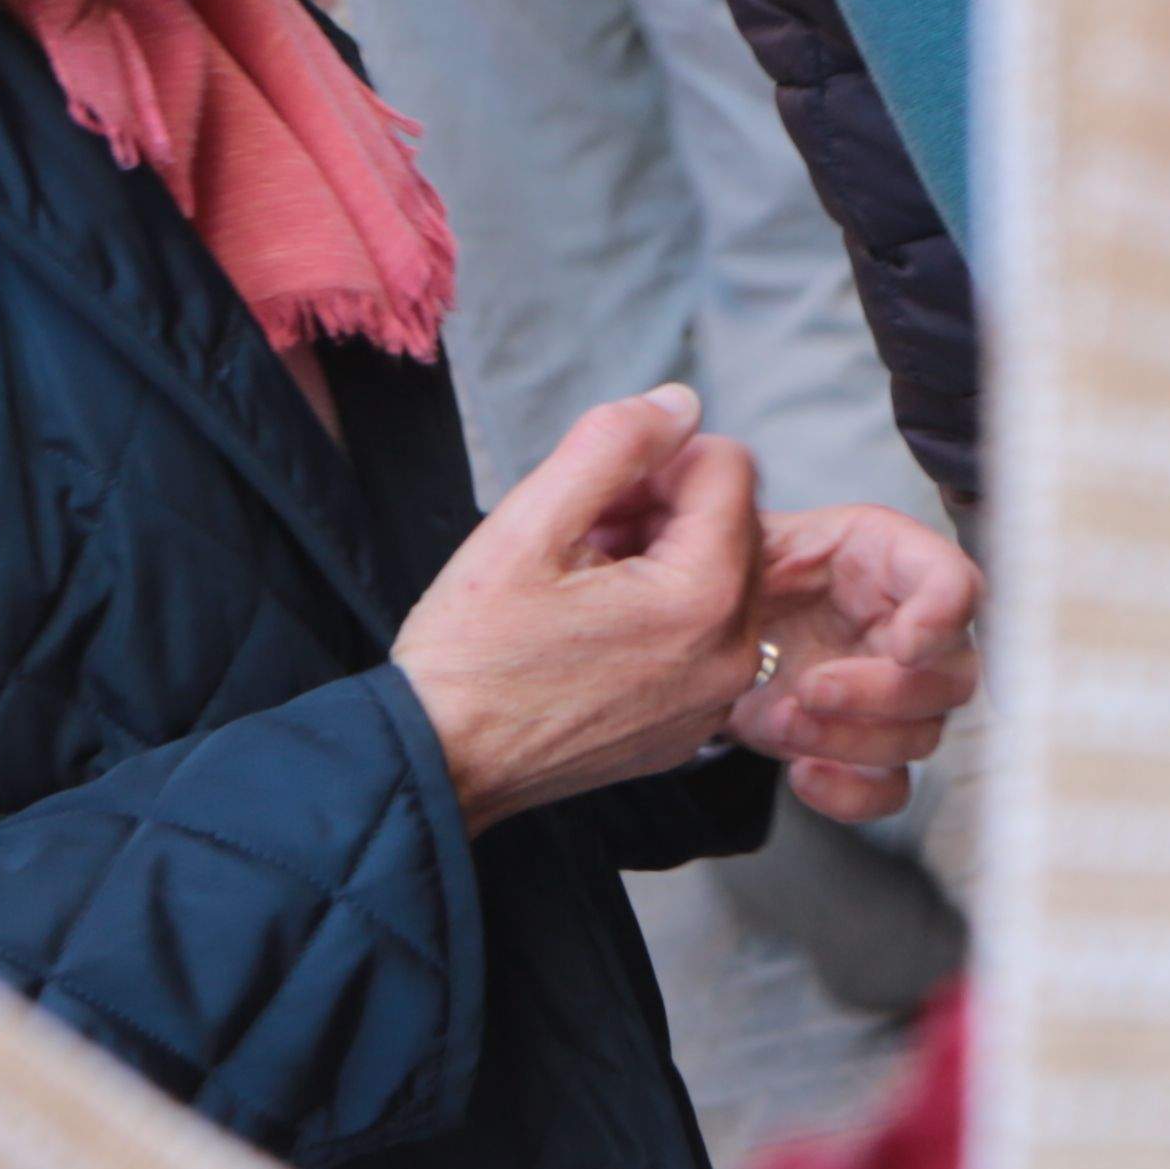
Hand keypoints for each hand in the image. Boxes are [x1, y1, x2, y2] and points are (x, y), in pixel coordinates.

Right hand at [395, 385, 763, 828]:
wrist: (438, 763)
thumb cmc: (472, 654)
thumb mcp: (528, 524)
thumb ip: (614, 444)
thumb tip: (682, 405)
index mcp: (702, 599)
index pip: (729, 468)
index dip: (657, 460)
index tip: (595, 497)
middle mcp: (731, 656)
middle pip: (732, 523)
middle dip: (662, 508)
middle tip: (581, 535)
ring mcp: (714, 701)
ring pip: (721, 579)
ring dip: (660, 559)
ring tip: (580, 582)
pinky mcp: (691, 728)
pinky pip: (705, 640)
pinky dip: (661, 616)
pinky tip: (593, 628)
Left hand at [727, 503, 985, 824]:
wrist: (706, 631)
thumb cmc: (735, 573)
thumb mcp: (739, 530)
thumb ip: (743, 518)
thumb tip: (726, 485)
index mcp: (890, 560)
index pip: (958, 583)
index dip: (944, 617)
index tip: (903, 643)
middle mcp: (910, 628)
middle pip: (955, 676)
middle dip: (885, 692)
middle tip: (811, 687)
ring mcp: (894, 695)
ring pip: (923, 736)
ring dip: (854, 740)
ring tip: (784, 721)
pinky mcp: (865, 750)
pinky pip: (890, 790)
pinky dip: (851, 794)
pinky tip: (803, 773)